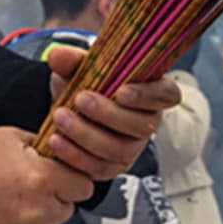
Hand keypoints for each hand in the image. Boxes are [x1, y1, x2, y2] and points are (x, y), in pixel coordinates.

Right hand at [0, 126, 94, 223]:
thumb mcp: (7, 137)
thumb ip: (40, 145)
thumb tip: (60, 151)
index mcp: (41, 179)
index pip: (83, 186)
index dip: (70, 178)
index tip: (58, 176)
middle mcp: (37, 212)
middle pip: (65, 208)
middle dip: (52, 197)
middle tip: (23, 187)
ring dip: (33, 217)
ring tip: (3, 202)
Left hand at [44, 48, 178, 180]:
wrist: (68, 111)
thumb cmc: (85, 85)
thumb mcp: (78, 67)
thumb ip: (71, 60)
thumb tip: (57, 55)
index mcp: (149, 91)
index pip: (167, 94)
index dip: (149, 95)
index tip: (121, 91)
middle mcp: (146, 123)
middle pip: (140, 125)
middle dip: (108, 114)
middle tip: (80, 100)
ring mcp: (131, 148)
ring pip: (119, 149)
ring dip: (87, 135)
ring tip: (60, 117)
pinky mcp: (111, 168)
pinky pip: (98, 167)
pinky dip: (74, 155)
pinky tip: (56, 140)